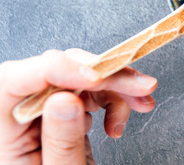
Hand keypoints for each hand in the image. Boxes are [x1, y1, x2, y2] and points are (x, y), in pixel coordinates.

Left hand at [0, 49, 156, 163]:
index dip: (56, 69)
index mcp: (1, 135)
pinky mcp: (63, 117)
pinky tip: (122, 119)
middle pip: (51, 73)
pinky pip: (89, 91)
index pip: (14, 81)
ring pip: (77, 77)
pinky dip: (114, 98)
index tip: (95, 77)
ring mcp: (40, 117)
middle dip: (101, 74)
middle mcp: (17, 120)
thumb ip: (61, 142)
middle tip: (138, 85)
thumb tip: (64, 99)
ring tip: (142, 102)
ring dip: (116, 86)